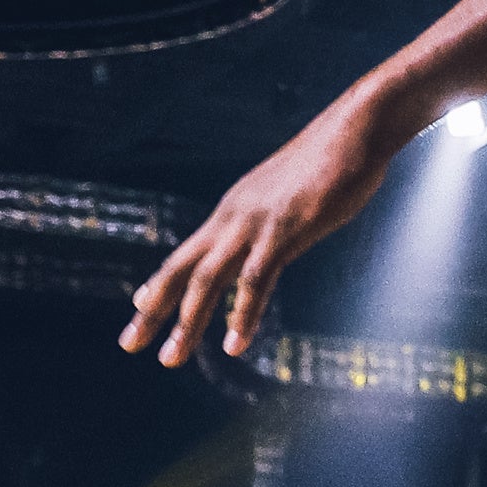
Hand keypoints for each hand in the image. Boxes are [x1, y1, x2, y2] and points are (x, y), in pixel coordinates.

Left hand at [124, 86, 410, 363]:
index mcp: (234, 210)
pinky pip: (255, 280)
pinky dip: (242, 315)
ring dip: (187, 322)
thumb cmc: (331, 161)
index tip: (138, 308)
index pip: (186, 253)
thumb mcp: (290, 195)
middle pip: (181, 270)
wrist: (356, 129)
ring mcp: (255, 224)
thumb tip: (275, 239)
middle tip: (130, 344)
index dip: (160, 283)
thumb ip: (274, 220)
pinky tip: (234, 344)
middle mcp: (233, 217)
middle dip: (152, 310)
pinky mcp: (284, 231)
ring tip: (171, 357)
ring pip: (207, 280)